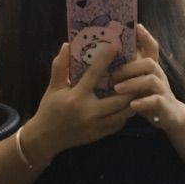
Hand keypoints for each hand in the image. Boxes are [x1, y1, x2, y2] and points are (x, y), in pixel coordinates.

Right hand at [21, 42, 135, 163]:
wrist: (46, 138)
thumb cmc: (49, 109)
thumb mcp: (53, 87)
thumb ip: (59, 66)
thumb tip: (66, 45)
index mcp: (77, 96)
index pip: (95, 74)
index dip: (106, 58)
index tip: (117, 45)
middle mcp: (89, 111)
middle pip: (118, 98)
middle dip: (131, 86)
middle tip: (138, 73)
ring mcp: (97, 125)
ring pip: (123, 113)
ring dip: (132, 100)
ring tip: (138, 88)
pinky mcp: (100, 134)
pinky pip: (119, 123)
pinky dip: (126, 113)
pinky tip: (129, 104)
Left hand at [111, 24, 184, 130]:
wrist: (170, 115)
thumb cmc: (148, 95)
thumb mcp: (138, 81)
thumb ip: (127, 71)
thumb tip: (101, 59)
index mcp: (151, 68)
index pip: (151, 48)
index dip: (146, 36)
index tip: (137, 27)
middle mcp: (159, 75)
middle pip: (149, 62)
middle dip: (129, 67)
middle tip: (111, 74)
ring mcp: (163, 90)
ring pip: (151, 80)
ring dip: (133, 83)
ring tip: (117, 89)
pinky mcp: (164, 105)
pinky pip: (156, 101)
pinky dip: (143, 102)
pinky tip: (132, 105)